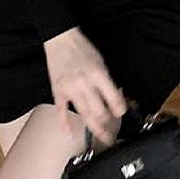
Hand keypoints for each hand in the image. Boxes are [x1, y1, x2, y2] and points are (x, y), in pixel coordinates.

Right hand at [43, 26, 126, 146]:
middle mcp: (84, 83)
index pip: (113, 98)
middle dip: (108, 122)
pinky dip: (65, 125)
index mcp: (97, 74)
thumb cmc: (83, 49)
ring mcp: (70, 89)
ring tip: (103, 137)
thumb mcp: (101, 62)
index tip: (122, 113)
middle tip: (113, 130)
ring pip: (84, 114)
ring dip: (95, 128)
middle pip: (99, 111)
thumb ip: (107, 81)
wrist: (61, 40)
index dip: (120, 109)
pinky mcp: (57, 92)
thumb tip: (115, 98)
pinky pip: (61, 112)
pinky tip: (71, 135)